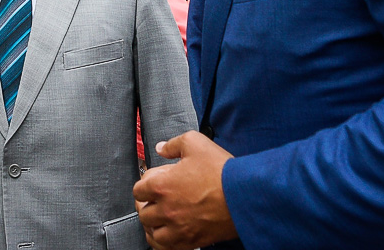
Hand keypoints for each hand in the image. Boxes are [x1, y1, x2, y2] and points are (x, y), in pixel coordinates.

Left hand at [132, 131, 236, 249]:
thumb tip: (161, 148)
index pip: (138, 190)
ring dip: (153, 226)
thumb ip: (173, 144)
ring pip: (153, 233)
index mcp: (162, 186)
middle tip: (154, 201)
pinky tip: (168, 234)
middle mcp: (166, 209)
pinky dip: (164, 242)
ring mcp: (179, 228)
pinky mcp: (192, 240)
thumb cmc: (221, 171)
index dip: (144, 186)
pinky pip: (168, 248)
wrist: (245, 196)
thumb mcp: (195, 143)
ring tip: (159, 219)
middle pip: (143, 213)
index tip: (151, 185)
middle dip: (147, 206)